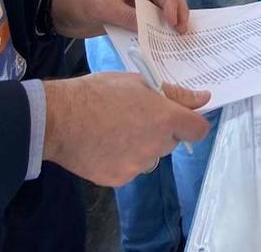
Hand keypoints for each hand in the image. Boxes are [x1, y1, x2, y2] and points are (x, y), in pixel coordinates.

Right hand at [43, 73, 210, 186]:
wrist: (58, 119)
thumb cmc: (97, 93)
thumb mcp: (137, 82)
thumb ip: (173, 94)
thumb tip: (203, 99)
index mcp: (165, 118)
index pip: (198, 130)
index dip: (192, 123)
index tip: (180, 117)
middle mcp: (156, 145)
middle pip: (171, 142)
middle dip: (160, 131)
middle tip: (135, 116)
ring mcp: (138, 165)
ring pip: (150, 156)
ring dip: (141, 146)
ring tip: (114, 130)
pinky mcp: (120, 178)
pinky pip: (130, 169)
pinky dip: (122, 159)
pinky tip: (103, 145)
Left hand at [50, 0, 189, 38]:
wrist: (60, 13)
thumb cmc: (79, 0)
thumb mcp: (103, 7)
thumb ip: (127, 16)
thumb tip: (149, 30)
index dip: (171, 3)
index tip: (174, 21)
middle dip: (178, 12)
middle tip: (182, 31)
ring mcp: (137, 4)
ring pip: (162, 12)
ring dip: (170, 23)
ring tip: (177, 38)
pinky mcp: (132, 18)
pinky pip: (150, 24)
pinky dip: (157, 33)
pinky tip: (163, 44)